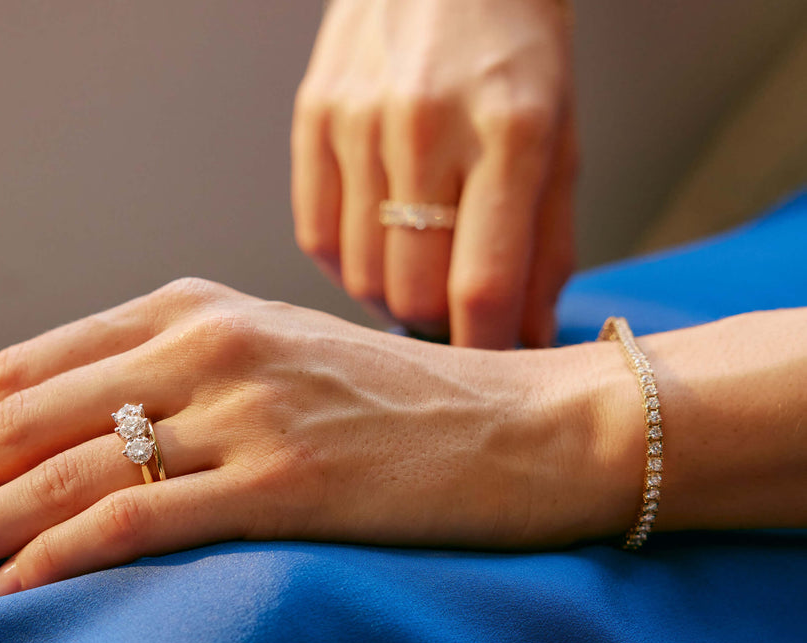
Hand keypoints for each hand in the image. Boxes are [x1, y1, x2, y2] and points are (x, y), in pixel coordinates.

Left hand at [0, 279, 624, 596]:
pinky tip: (6, 586)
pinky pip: (144, 516)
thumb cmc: (396, 405)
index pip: (29, 367)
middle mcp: (205, 344)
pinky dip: (62, 551)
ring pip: (65, 469)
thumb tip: (78, 446)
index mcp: (190, 308)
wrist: (525, 423)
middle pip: (22, 415)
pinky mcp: (288, 477)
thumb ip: (177, 381)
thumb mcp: (270, 363)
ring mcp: (246, 407)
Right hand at [292, 0, 576, 346]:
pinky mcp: (313, 116)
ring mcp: (359, 121)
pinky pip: (315, 235)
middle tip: (450, 313)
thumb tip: (526, 336)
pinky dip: (346, 263)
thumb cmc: (515, 50)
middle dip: (436, 325)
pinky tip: (374, 247)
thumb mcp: (559, 138)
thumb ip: (546, 244)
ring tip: (416, 272)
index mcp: (511, 133)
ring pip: (359, 273)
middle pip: (411, 291)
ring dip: (390, 296)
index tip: (486, 362)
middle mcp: (427, 128)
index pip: (481, 285)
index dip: (483, 346)